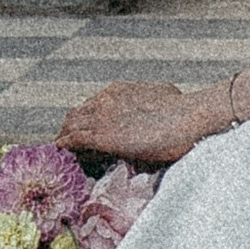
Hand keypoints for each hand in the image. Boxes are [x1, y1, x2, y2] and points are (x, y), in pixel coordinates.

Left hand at [59, 80, 229, 164]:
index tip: (86, 133)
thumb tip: (157, 109)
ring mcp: (101, 116)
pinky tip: (62, 158)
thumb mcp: (163, 97)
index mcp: (118, 90)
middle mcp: (105, 99)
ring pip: (70, 127)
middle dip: (71, 130)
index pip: (91, 105)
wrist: (187, 117)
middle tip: (70, 147)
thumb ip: (150, 102)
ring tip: (64, 155)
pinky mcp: (101, 136)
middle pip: (76, 115)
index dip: (86, 120)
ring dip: (65, 140)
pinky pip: (71, 141)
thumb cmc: (184, 110)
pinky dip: (64, 149)